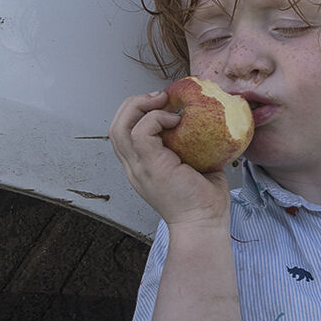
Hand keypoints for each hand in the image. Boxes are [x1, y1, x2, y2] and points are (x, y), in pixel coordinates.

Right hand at [108, 90, 232, 226]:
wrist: (205, 223)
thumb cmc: (205, 199)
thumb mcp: (194, 165)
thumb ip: (190, 146)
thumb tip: (204, 123)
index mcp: (141, 167)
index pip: (124, 133)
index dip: (137, 113)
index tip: (163, 104)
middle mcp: (134, 167)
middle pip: (116, 126)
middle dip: (133, 104)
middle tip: (159, 97)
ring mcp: (139, 167)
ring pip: (120, 126)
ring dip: (140, 106)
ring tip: (163, 102)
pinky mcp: (150, 166)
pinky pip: (141, 131)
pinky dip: (155, 119)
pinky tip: (176, 120)